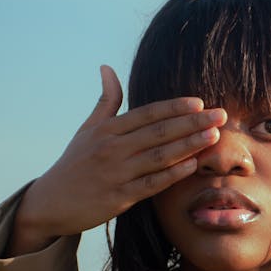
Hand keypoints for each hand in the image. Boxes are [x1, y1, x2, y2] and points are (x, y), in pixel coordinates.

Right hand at [8, 65, 224, 254]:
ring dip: (188, 145)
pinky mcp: (118, 198)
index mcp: (107, 129)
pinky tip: (193, 165)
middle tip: (220, 115)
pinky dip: (172, 175)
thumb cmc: (75, 163)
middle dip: (192, 123)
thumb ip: (106, 100)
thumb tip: (107, 67)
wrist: (51, 203)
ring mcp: (116, 173)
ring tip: (213, 136)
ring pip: (159, 156)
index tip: (199, 102)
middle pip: (158, 132)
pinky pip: (151, 184)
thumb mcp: (87, 128)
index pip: (147, 114)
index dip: (174, 107)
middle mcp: (112, 148)